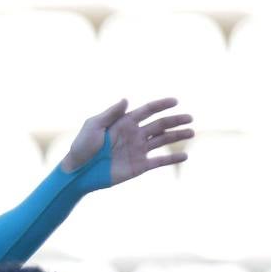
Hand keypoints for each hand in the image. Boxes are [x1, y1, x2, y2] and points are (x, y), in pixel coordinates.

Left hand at [62, 97, 192, 184]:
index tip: (175, 101)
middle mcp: (134, 134)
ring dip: (178, 135)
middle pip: (160, 124)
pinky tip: (184, 156)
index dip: (161, 105)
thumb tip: (126, 99)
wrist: (78, 172)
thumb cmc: (82, 147)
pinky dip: (172, 159)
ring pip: (163, 140)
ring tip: (192, 132)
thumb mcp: (94, 126)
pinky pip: (159, 162)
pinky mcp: (139, 166)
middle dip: (175, 120)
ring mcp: (138, 150)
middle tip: (190, 118)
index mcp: (125, 122)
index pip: (147, 110)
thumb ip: (111, 113)